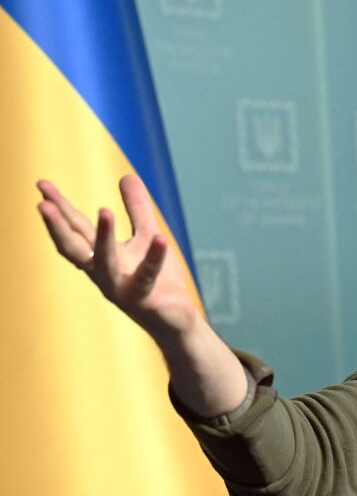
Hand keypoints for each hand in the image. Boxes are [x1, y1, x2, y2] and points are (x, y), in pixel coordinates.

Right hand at [36, 175, 197, 344]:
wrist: (176, 319)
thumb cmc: (158, 280)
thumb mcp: (147, 237)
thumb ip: (137, 209)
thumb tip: (126, 175)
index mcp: (101, 257)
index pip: (77, 228)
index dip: (60, 207)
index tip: (42, 185)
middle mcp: (104, 273)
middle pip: (75, 246)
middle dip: (58, 226)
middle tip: (42, 203)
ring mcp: (120, 288)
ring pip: (106, 262)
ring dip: (103, 237)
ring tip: (104, 210)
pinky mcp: (143, 300)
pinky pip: (147, 277)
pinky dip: (153, 258)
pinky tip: (160, 238)